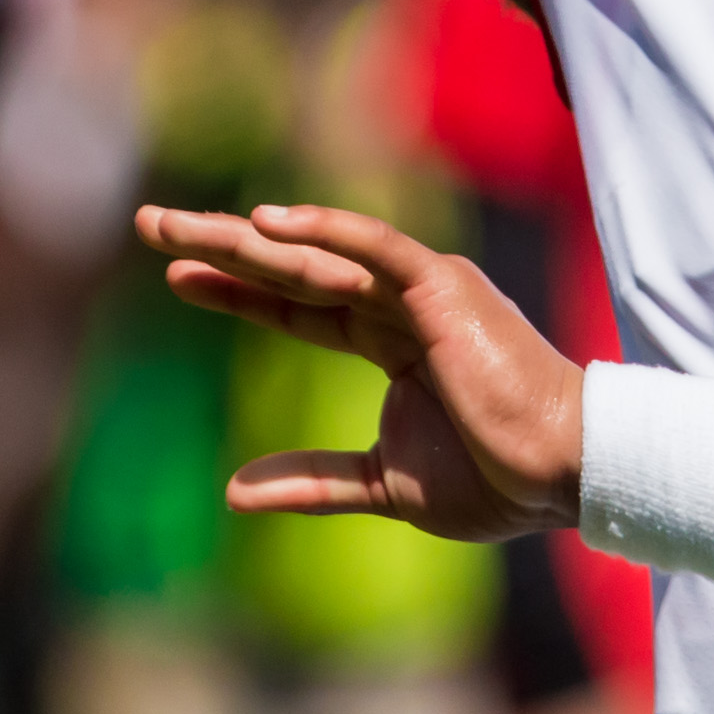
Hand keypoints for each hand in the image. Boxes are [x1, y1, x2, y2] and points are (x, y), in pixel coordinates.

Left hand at [137, 202, 580, 542]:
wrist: (563, 473)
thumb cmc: (496, 479)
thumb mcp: (384, 483)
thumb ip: (314, 479)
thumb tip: (233, 492)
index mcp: (395, 341)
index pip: (300, 306)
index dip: (240, 291)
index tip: (177, 278)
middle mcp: (404, 303)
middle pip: (295, 267)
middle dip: (221, 247)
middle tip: (149, 224)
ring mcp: (424, 289)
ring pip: (318, 252)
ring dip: (244, 236)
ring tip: (173, 227)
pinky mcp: (445, 288)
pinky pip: (375, 248)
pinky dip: (325, 229)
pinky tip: (266, 221)